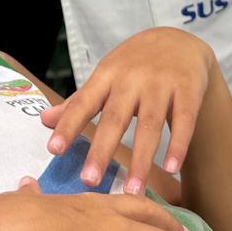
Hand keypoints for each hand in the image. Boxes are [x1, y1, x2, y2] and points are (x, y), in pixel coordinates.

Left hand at [41, 29, 215, 194]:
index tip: (53, 150)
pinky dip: (178, 145)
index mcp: (106, 75)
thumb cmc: (133, 64)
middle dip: (101, 151)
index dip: (68, 125)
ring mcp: (161, 83)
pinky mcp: (188, 89)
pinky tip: (172, 169)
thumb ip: (78, 102)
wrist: (177, 39)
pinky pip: (183, 121)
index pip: (83, 102)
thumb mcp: (104, 76)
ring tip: (133, 190)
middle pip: (115, 118)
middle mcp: (131, 78)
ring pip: (150, 125)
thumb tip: (43, 121)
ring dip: (142, 160)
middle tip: (89, 181)